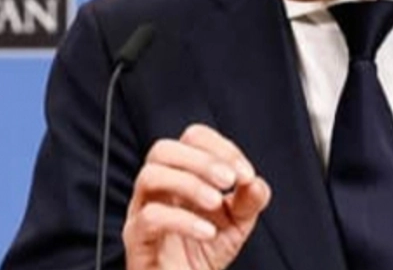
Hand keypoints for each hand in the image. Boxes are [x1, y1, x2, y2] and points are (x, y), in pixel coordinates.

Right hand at [123, 124, 271, 269]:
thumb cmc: (204, 253)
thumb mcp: (236, 224)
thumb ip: (249, 200)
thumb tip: (255, 182)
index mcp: (180, 175)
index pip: (192, 139)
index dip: (221, 148)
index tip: (246, 174)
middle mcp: (157, 189)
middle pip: (163, 149)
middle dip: (201, 159)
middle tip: (230, 180)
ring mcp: (141, 212)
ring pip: (149, 176)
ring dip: (190, 183)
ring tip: (217, 202)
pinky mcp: (137, 240)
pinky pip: (150, 218)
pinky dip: (183, 220)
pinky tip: (207, 232)